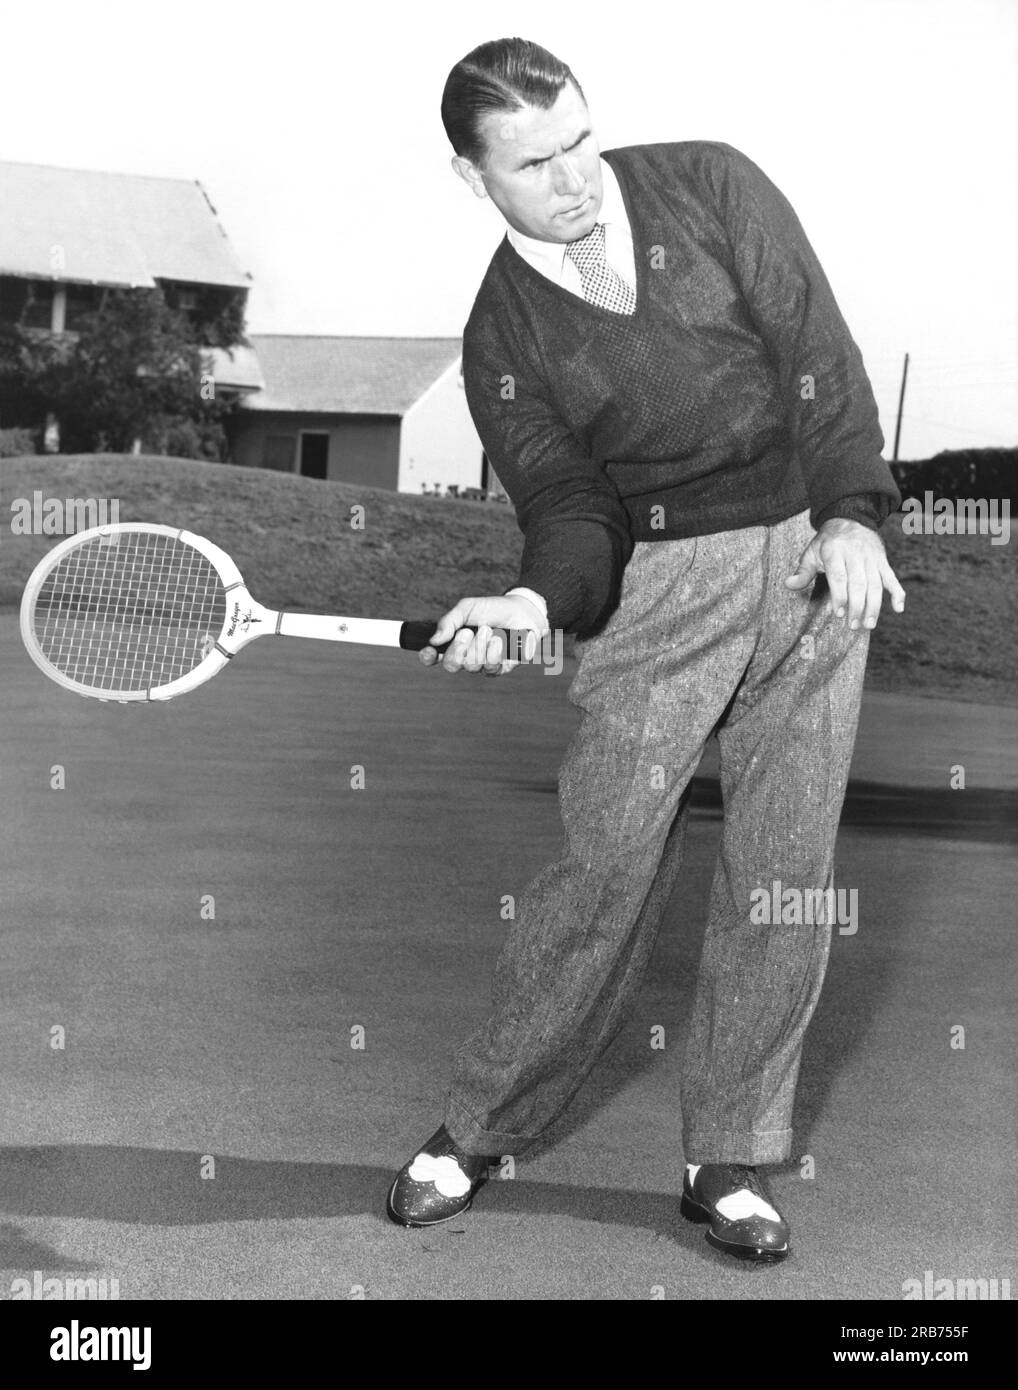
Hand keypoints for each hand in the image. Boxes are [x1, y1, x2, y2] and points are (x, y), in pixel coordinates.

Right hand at [420, 594, 546, 674]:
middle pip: (451, 665)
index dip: (428, 657)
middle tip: (468, 631)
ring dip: (480, 645)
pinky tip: (499, 639)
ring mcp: (482, 665)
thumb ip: (449, 622)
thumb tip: (433, 640)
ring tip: (489, 630)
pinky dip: (494, 651)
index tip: (430, 651)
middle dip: (459, 647)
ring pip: (471, 666)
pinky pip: (490, 668)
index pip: (433, 656)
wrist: (522, 611)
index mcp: (453, 642)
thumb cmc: (492, 609)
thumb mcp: (467, 608)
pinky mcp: (499, 669)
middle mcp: (465, 657)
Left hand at [785, 518, 905, 629]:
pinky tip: (898, 608)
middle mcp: (855, 554)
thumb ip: (802, 571)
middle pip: (859, 583)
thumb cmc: (828, 541)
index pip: (839, 576)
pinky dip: (897, 592)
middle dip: (857, 606)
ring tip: (870, 624)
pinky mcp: (883, 561)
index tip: (838, 613)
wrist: (851, 519)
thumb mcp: (812, 552)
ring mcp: (871, 557)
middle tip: (854, 625)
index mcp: (835, 551)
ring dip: (874, 606)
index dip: (840, 596)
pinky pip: (892, 577)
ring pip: (876, 583)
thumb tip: (788, 584)